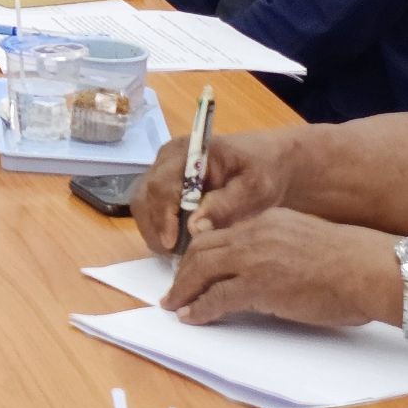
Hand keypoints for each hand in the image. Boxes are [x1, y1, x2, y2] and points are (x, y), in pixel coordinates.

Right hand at [132, 126, 301, 253]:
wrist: (265, 160)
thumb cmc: (263, 171)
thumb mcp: (255, 188)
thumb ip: (225, 205)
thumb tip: (194, 227)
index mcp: (187, 153)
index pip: (161, 185)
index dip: (163, 216)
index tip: (172, 244)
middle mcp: (167, 159)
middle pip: (144, 195)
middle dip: (155, 227)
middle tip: (174, 254)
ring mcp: (162, 171)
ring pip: (141, 203)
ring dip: (153, 229)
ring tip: (176, 250)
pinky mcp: (163, 184)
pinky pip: (148, 207)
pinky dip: (157, 226)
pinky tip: (176, 241)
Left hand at [163, 209, 399, 328]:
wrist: (369, 270)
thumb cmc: (350, 262)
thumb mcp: (304, 238)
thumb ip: (277, 244)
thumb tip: (262, 267)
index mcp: (265, 220)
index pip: (220, 233)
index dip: (200, 251)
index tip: (190, 265)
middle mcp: (252, 234)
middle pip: (202, 250)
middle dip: (183, 270)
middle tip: (174, 287)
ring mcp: (253, 259)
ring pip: (202, 270)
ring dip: (184, 289)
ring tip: (174, 304)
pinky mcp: (258, 286)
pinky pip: (217, 297)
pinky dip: (199, 308)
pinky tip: (191, 317)